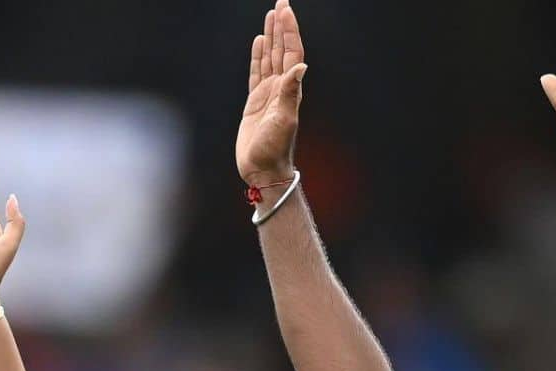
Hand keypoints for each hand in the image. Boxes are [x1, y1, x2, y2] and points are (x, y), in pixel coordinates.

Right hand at [236, 0, 307, 187]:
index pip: (291, 53)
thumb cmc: (275, 149)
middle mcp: (281, 88)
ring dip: (270, 37)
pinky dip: (257, 56)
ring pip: (269, 58)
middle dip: (281, 26)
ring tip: (270, 16)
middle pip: (281, 50)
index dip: (289, 31)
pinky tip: (258, 43)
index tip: (285, 9)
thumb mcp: (284, 119)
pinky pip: (256, 72)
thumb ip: (289, 92)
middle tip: (280, 3)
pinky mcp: (254, 102)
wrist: (263, 170)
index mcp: (290, 89)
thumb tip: (300, 66)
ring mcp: (267, 94)